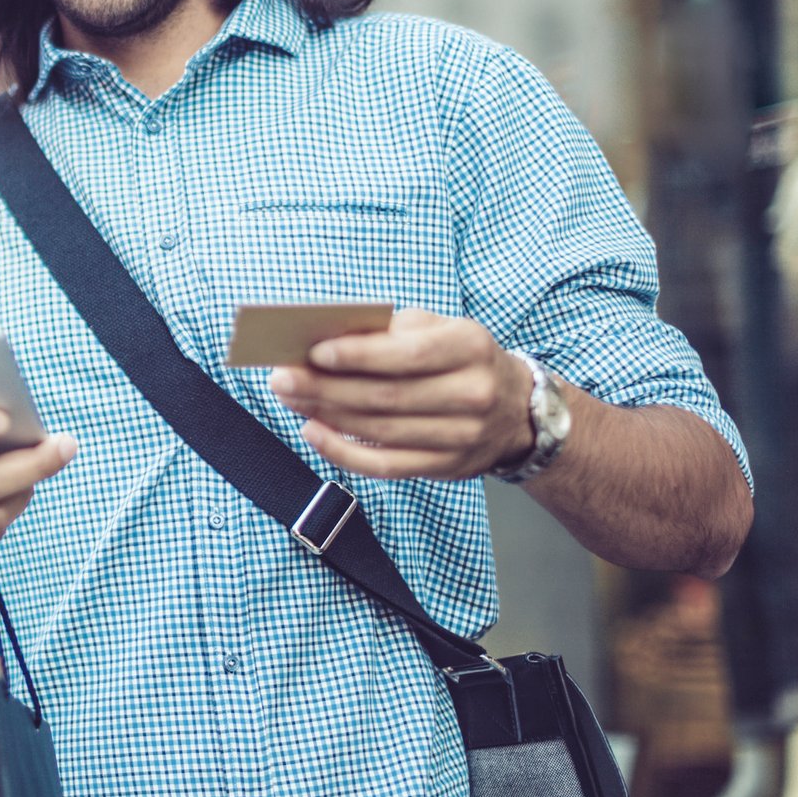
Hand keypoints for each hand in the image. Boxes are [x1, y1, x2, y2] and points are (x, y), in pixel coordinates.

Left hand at [267, 309, 534, 481]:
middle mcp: (472, 394)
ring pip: (380, 431)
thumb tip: (323, 341)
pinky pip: (385, 466)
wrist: (515, 410)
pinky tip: (313, 432)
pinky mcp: (445, 467)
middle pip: (386, 396)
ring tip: (291, 398)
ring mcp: (462, 436)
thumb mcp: (439, 328)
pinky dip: (343, 452)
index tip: (313, 351)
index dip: (358, 354)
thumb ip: (389, 330)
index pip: (408, 354)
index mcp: (470, 347)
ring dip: (326, 415)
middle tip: (282, 378)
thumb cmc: (459, 358)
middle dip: (326, 387)